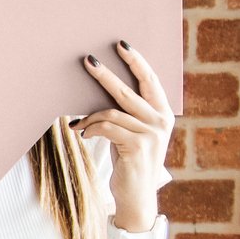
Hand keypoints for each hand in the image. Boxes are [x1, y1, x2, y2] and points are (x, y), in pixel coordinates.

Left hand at [79, 41, 174, 232]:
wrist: (135, 194)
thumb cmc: (128, 160)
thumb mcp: (131, 132)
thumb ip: (125, 113)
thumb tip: (100, 91)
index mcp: (162, 114)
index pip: (150, 80)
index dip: (137, 61)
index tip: (121, 44)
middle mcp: (161, 121)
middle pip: (129, 90)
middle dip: (106, 75)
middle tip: (87, 60)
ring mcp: (152, 134)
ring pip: (112, 111)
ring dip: (89, 116)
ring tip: (77, 124)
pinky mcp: (138, 146)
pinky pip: (106, 127)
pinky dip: (90, 128)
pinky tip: (83, 134)